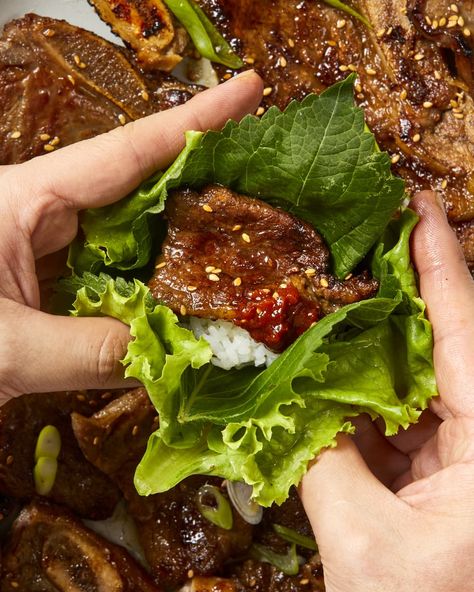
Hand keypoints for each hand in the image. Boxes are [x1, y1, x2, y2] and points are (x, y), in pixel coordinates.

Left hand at [0, 71, 262, 404]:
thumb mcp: (3, 346)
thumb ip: (90, 352)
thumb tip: (177, 359)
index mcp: (27, 199)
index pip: (127, 152)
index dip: (194, 120)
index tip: (249, 90)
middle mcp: (48, 212)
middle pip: (143, 184)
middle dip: (205, 177)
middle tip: (267, 177)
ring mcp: (56, 247)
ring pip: (137, 231)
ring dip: (188, 236)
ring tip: (246, 236)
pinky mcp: (58, 280)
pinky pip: (123, 271)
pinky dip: (159, 282)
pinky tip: (192, 290)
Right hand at [301, 191, 473, 591]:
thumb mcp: (366, 546)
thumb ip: (326, 464)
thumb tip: (293, 403)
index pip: (466, 331)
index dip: (440, 262)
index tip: (416, 206)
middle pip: (442, 346)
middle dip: (399, 296)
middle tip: (359, 244)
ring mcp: (467, 456)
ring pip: (418, 381)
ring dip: (371, 351)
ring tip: (330, 308)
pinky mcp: (445, 474)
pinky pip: (403, 418)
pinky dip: (364, 400)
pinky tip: (329, 379)